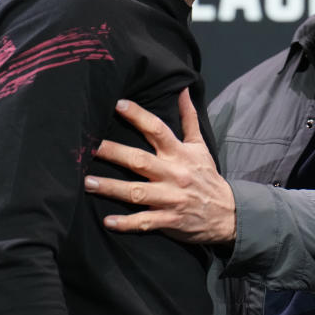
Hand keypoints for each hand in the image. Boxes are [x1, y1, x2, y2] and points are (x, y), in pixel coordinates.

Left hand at [83, 88, 236, 243]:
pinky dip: (127, 223)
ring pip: (137, 192)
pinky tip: (108, 222)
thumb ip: (189, 118)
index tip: (119, 105)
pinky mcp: (169, 220)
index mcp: (180, 154)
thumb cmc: (207, 176)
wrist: (226, 212)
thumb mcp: (200, 146)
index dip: (139, 117)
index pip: (158, 130)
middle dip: (115, 153)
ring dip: (112, 188)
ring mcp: (171, 198)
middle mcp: (174, 174)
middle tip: (90, 146)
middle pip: (140, 161)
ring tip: (88, 182)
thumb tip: (183, 90)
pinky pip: (145, 222)